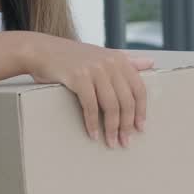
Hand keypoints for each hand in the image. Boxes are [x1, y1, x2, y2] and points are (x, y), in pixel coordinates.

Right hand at [28, 37, 152, 148]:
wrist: (43, 50)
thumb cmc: (73, 57)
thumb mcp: (103, 55)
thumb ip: (127, 61)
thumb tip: (151, 63)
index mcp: (120, 59)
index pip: (139, 89)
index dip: (141, 111)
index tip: (140, 128)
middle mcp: (110, 63)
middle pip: (126, 100)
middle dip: (127, 125)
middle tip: (125, 142)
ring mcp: (95, 69)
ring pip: (111, 105)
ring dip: (112, 128)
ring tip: (111, 142)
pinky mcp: (78, 77)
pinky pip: (90, 106)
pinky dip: (92, 123)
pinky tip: (93, 134)